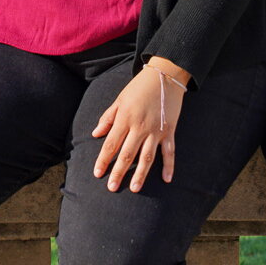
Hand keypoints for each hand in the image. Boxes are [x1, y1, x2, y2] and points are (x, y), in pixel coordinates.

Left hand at [92, 61, 187, 191]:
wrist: (164, 76)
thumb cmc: (139, 87)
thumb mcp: (119, 99)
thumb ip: (108, 117)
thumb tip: (95, 134)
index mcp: (125, 118)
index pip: (111, 144)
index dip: (103, 160)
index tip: (97, 173)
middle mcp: (139, 127)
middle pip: (127, 154)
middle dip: (118, 172)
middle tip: (112, 188)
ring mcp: (156, 130)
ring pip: (147, 157)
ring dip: (141, 174)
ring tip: (134, 188)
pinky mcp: (169, 131)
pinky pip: (169, 152)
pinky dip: (169, 166)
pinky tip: (167, 179)